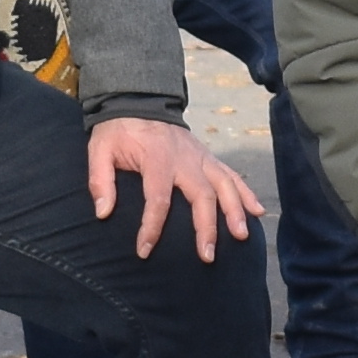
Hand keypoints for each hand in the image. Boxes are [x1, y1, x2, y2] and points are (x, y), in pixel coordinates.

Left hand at [84, 113, 261, 258]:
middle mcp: (185, 158)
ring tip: (241, 236)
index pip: (158, 198)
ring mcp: (201, 157)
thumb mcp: (99, 149)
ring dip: (234, 211)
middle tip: (207, 256)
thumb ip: (100, 180)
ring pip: (224, 185)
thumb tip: (103, 213)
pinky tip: (258, 212)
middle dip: (206, 227)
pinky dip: (246, 193)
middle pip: (201, 195)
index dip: (152, 227)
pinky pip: (232, 175)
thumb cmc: (119, 131)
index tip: (144, 251)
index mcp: (157, 158)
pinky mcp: (209, 158)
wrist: (139, 102)